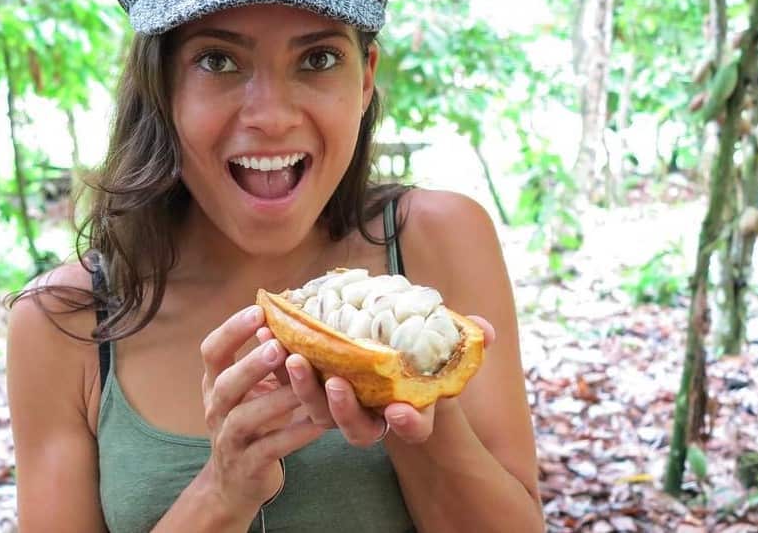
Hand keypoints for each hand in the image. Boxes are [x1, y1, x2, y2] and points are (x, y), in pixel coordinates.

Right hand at [195, 306, 325, 520]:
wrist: (234, 483)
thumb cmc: (249, 422)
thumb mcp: (248, 390)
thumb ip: (262, 361)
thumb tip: (287, 319)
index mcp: (214, 383)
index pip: (212, 351)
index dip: (232, 330)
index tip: (258, 311)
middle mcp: (215, 409)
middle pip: (226, 384)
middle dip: (251, 364)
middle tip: (279, 346)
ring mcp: (228, 439)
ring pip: (246, 418)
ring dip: (276, 399)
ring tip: (304, 385)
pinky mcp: (248, 466)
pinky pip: (271, 448)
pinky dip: (295, 435)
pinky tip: (320, 423)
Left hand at [259, 314, 495, 446]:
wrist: (382, 354)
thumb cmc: (415, 356)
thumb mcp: (443, 349)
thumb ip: (465, 341)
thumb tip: (487, 330)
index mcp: (407, 411)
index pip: (412, 426)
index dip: (409, 424)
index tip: (401, 412)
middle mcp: (371, 418)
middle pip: (355, 427)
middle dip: (343, 408)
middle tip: (335, 383)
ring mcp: (337, 408)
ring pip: (317, 412)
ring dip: (304, 388)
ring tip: (294, 359)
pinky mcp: (309, 391)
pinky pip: (290, 388)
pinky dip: (278, 369)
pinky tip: (270, 338)